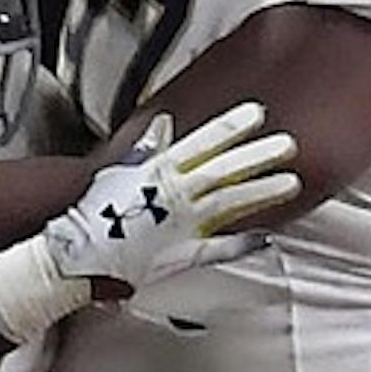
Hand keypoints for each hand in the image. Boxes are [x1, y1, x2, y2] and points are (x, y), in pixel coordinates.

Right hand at [43, 103, 299, 294]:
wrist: (79, 256)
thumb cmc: (94, 216)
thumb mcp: (120, 172)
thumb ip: (147, 148)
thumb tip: (164, 126)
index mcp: (159, 172)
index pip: (202, 142)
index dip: (230, 127)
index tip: (255, 114)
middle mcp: (176, 196)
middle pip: (224, 170)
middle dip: (257, 156)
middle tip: (286, 144)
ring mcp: (184, 225)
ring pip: (230, 203)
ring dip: (262, 192)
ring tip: (291, 182)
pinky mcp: (185, 254)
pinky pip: (220, 248)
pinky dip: (243, 243)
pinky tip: (266, 236)